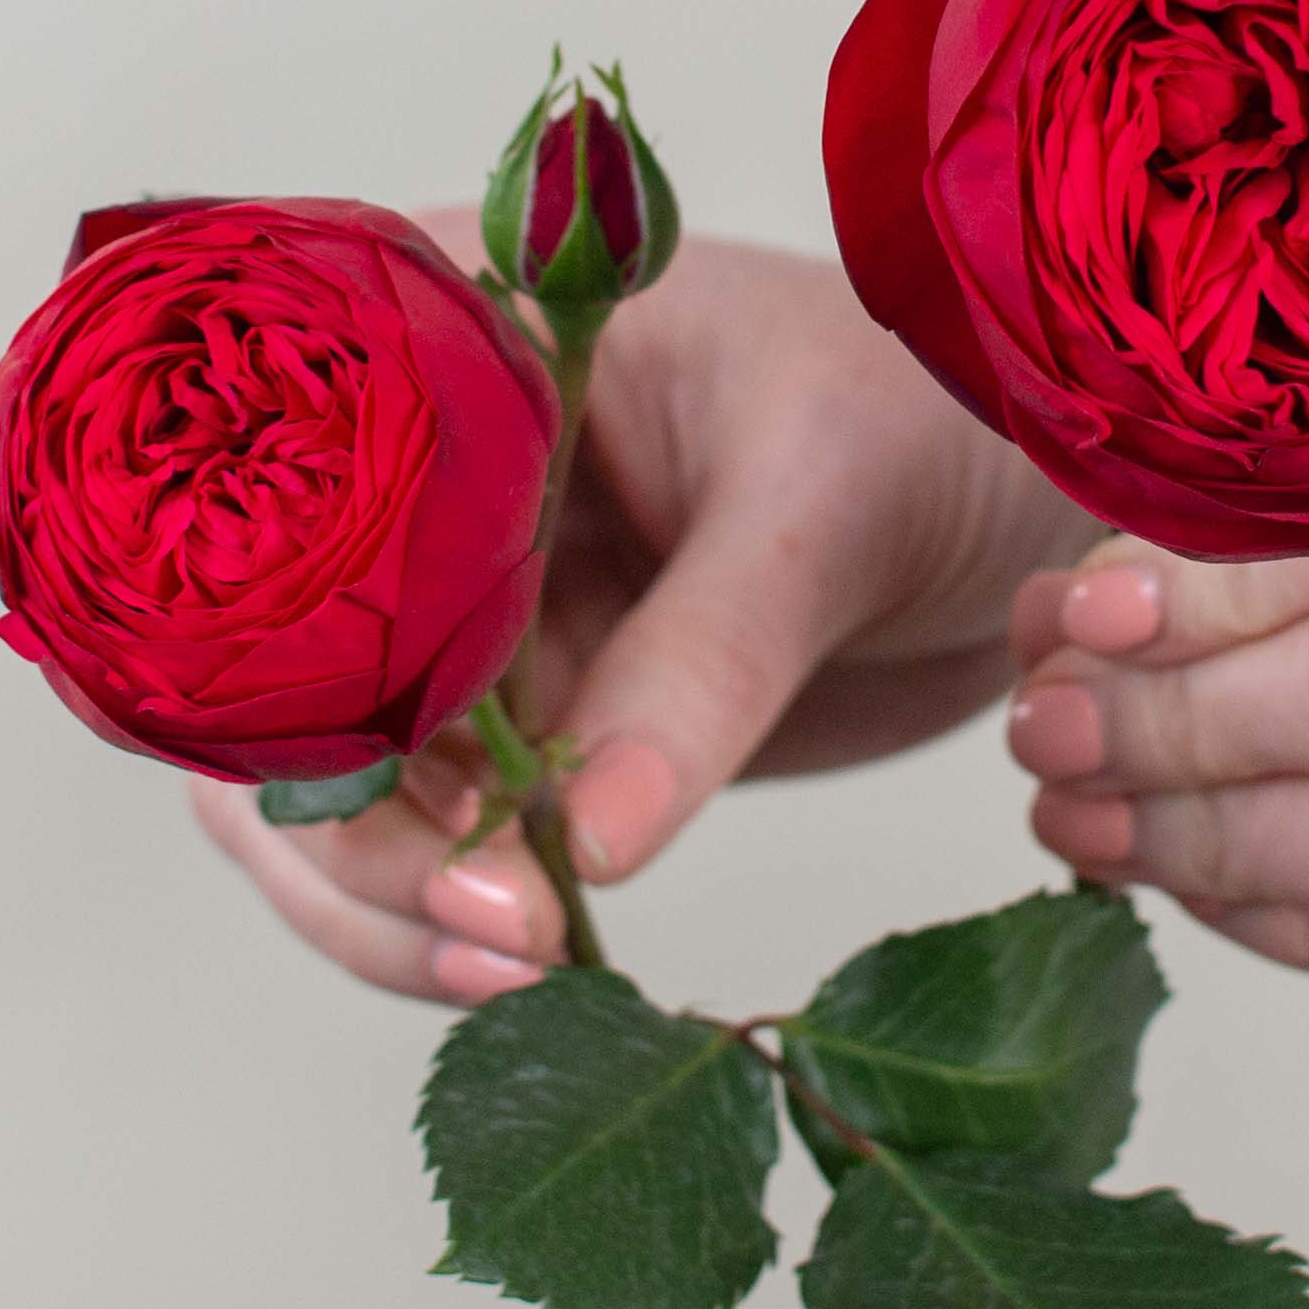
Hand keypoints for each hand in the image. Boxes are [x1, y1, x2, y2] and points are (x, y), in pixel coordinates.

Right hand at [194, 227, 1086, 1005]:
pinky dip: (469, 910)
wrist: (1031, 486)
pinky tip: (539, 962)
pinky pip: (448, 834)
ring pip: (341, 786)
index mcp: (448, 342)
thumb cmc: (936, 407)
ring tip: (517, 965)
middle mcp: (422, 485)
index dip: (298, 660)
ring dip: (395, 897)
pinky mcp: (535, 715)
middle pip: (281, 681)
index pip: (276, 503)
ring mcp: (469, 611)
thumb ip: (707, 655)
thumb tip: (582, 839)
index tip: (412, 785)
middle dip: (350, 823)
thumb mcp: (826, 501)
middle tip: (489, 920)